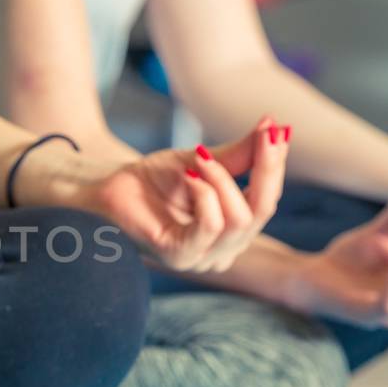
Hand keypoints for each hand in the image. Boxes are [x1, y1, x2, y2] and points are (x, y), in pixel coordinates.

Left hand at [80, 117, 290, 272]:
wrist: (109, 187)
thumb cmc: (153, 179)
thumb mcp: (203, 161)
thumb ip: (239, 153)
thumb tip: (276, 128)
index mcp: (233, 231)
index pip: (268, 201)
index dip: (275, 166)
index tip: (278, 131)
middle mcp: (223, 250)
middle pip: (262, 211)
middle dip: (263, 169)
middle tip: (259, 135)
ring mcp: (202, 258)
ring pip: (239, 218)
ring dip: (222, 179)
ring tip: (197, 158)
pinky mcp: (179, 257)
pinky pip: (211, 226)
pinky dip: (206, 195)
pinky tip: (190, 176)